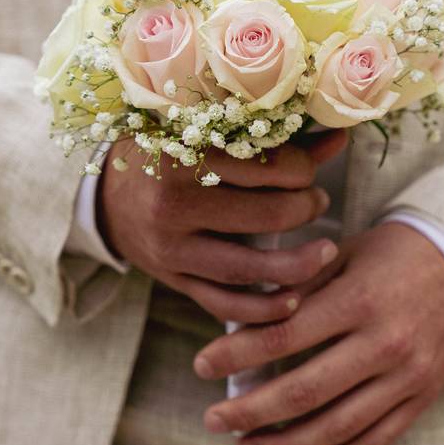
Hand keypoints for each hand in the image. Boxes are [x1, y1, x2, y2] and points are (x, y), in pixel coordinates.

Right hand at [98, 130, 346, 323]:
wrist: (106, 197)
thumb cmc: (164, 155)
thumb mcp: (206, 136)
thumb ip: (272, 140)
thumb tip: (337, 139)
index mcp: (183, 156)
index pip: (267, 165)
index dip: (303, 168)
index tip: (308, 169)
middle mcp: (173, 205)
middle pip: (267, 215)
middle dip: (306, 208)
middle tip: (317, 201)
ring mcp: (171, 250)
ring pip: (249, 268)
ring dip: (299, 265)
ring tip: (325, 252)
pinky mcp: (173, 281)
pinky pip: (224, 304)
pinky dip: (263, 308)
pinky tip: (294, 300)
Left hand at [192, 222, 443, 444]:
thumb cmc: (391, 255)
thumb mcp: (344, 255)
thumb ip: (297, 287)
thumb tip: (241, 320)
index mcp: (360, 300)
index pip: (284, 337)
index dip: (235, 355)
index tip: (201, 365)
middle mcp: (386, 343)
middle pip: (304, 391)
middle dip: (250, 411)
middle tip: (213, 420)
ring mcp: (408, 377)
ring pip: (337, 427)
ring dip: (284, 443)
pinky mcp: (421, 398)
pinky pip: (373, 440)